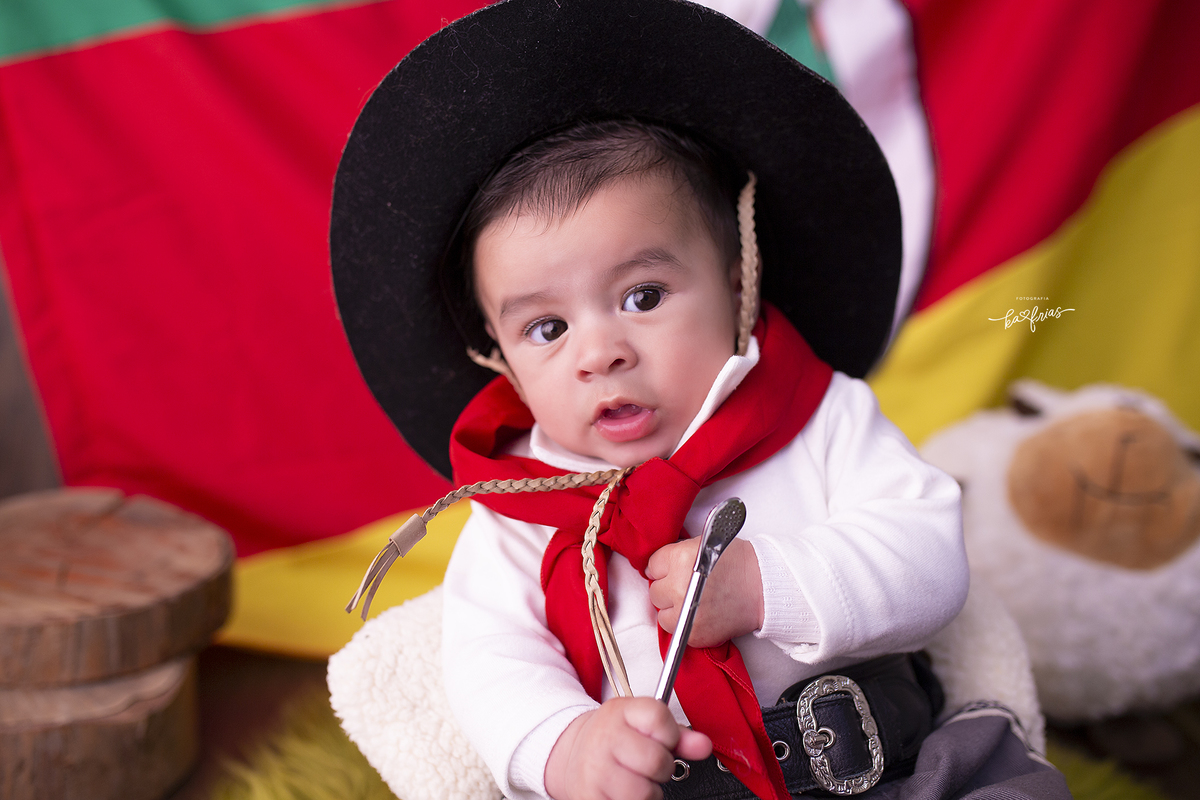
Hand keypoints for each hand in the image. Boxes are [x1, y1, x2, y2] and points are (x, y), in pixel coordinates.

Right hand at [545, 698, 711, 799]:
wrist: (571, 755)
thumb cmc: (612, 739)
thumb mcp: (641, 724)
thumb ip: (677, 734)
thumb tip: (703, 745)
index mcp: (619, 712)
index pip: (659, 717)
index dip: (669, 734)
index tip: (662, 740)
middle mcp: (604, 739)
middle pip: (657, 760)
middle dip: (661, 768)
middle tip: (648, 765)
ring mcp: (595, 770)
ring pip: (645, 792)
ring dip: (648, 792)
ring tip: (636, 780)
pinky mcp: (589, 797)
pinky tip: (623, 792)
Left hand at [645, 538, 763, 646]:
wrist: (764, 589)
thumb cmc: (740, 564)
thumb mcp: (704, 544)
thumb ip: (678, 553)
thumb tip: (657, 566)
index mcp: (681, 559)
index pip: (653, 565)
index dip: (664, 567)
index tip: (672, 570)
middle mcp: (679, 586)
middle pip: (655, 591)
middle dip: (668, 588)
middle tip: (686, 586)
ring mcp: (685, 611)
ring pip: (661, 613)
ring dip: (672, 609)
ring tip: (692, 602)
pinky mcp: (693, 633)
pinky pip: (674, 630)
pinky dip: (683, 624)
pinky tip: (699, 613)